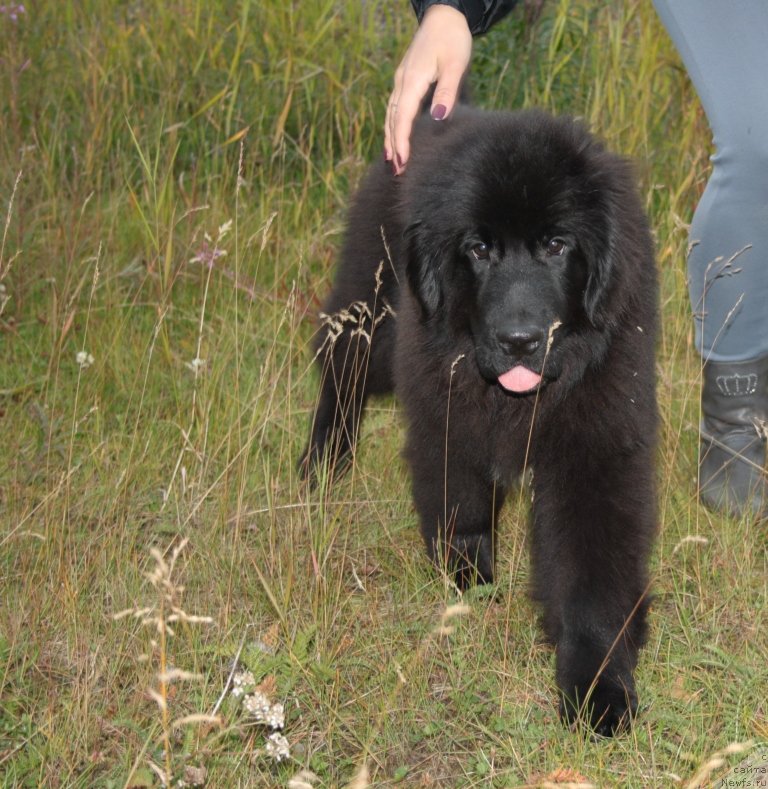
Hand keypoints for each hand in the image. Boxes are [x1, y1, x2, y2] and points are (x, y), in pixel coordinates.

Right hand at [385, 4, 471, 173]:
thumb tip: (438, 117)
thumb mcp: (456, 64)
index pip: (402, 118)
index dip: (401, 141)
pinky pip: (395, 108)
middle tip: (397, 171)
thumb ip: (447, 91)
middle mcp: (402, 83)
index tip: (402, 162)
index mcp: (412, 81)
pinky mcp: (405, 79)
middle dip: (393, 146)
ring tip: (393, 161)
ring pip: (391, 115)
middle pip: (392, 120)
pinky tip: (395, 136)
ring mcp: (401, 81)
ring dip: (390, 138)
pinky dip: (393, 125)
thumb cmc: (453, 38)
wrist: (444, 14)